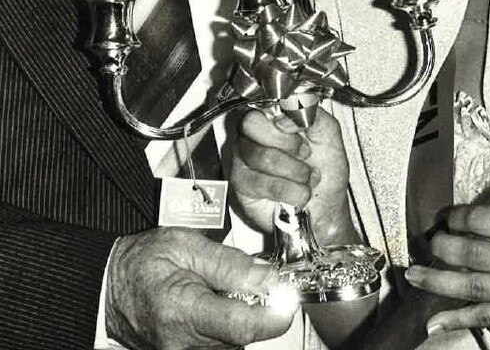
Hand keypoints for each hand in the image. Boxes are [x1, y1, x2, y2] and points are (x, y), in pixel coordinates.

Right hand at [106, 227, 297, 349]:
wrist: (108, 287)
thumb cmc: (140, 262)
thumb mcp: (185, 245)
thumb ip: (229, 262)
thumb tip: (268, 276)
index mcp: (184, 311)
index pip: (243, 325)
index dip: (275, 312)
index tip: (287, 294)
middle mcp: (184, 344)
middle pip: (244, 333)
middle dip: (256, 304)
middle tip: (249, 275)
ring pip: (235, 340)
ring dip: (241, 313)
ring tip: (220, 286)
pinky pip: (221, 344)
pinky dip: (227, 323)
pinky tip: (214, 302)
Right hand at [230, 107, 355, 245]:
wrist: (326, 210)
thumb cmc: (325, 172)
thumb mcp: (329, 134)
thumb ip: (312, 114)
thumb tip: (284, 116)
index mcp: (274, 117)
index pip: (263, 101)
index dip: (284, 116)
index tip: (303, 131)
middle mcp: (253, 135)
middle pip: (251, 123)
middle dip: (285, 142)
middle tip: (305, 153)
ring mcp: (244, 159)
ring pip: (261, 155)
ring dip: (294, 171)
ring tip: (306, 178)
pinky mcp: (241, 185)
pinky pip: (260, 182)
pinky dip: (288, 190)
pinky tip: (297, 193)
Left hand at [404, 205, 489, 333]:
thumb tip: (473, 225)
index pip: (484, 221)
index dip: (458, 217)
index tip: (447, 215)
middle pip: (473, 254)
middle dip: (443, 247)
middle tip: (429, 241)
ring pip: (473, 286)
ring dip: (438, 280)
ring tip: (415, 274)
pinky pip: (488, 316)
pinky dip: (459, 318)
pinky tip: (436, 320)